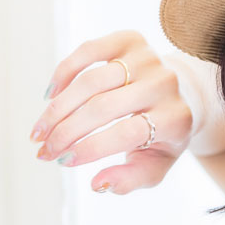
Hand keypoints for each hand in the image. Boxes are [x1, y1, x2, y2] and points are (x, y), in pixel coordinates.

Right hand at [28, 30, 195, 195]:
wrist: (185, 94)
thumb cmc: (164, 137)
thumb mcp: (156, 165)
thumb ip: (130, 179)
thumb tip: (96, 184)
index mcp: (175, 118)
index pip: (125, 133)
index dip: (90, 148)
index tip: (62, 161)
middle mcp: (164, 84)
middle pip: (102, 107)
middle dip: (66, 132)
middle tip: (43, 151)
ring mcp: (148, 58)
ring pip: (90, 81)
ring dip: (58, 108)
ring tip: (39, 132)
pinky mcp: (130, 39)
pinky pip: (87, 52)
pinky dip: (64, 73)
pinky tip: (49, 97)